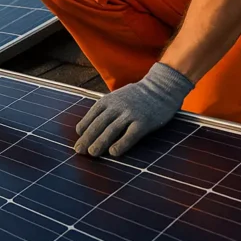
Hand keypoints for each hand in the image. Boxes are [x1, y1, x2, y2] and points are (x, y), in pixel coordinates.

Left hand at [74, 62, 194, 157]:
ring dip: (99, 142)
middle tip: (79, 151)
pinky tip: (113, 153)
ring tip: (92, 153)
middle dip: (87, 138)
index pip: (91, 115)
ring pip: (111, 130)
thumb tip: (90, 127)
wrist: (162, 87)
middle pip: (98, 124)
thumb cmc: (138, 95)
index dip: (84, 128)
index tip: (78, 140)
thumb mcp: (118, 96)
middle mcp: (117, 106)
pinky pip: (130, 135)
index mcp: (109, 100)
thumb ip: (106, 109)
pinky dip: (121, 144)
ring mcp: (130, 114)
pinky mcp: (144, 122)